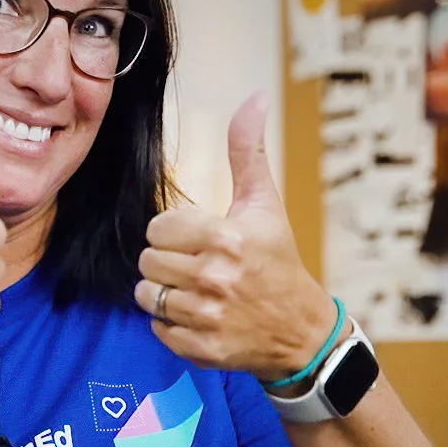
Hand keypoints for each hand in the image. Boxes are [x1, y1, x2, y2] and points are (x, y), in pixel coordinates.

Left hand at [134, 92, 338, 382]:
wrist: (301, 332)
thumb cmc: (278, 261)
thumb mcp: (264, 204)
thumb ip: (247, 151)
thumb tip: (254, 97)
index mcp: (227, 238)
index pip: (158, 228)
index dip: (172, 232)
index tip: (196, 239)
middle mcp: (216, 278)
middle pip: (148, 261)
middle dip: (165, 261)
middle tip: (194, 266)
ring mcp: (207, 316)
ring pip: (147, 295)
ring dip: (164, 292)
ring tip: (193, 290)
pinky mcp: (201, 349)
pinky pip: (157, 329)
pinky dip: (170, 324)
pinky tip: (197, 316)